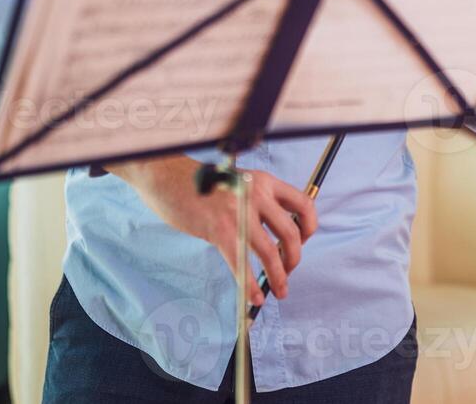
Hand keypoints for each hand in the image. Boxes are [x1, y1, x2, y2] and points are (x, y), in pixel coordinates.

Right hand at [105, 155, 316, 303]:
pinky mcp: (219, 230)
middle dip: (293, 260)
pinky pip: (241, 264)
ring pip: (270, 252)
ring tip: (279, 291)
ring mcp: (238, 212)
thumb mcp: (240, 184)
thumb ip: (260, 203)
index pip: (304, 204)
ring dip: (278, 277)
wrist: (166, 177)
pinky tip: (254, 297)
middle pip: (291, 234)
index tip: (301, 243)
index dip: (309, 228)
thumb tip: (280, 238)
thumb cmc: (203, 187)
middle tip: (287, 273)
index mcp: (265, 181)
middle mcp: (256, 194)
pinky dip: (250, 285)